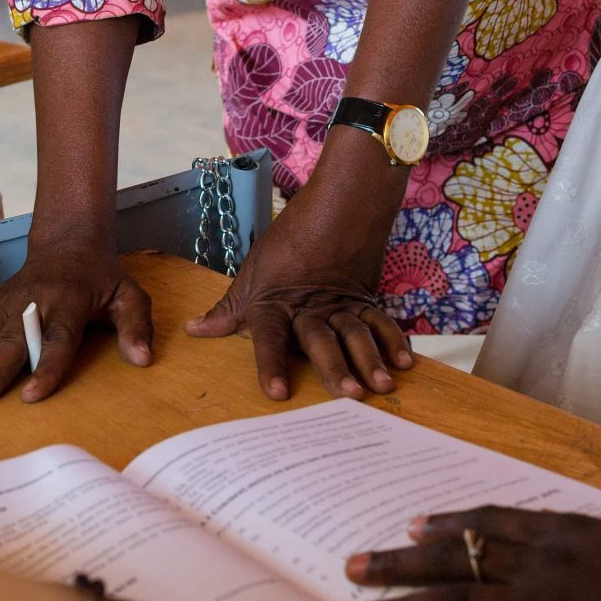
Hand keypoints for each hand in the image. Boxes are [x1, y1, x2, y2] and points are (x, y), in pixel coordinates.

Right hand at [0, 235, 152, 405]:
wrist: (67, 242)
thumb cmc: (100, 277)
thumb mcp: (129, 294)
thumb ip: (136, 326)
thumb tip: (143, 359)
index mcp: (70, 302)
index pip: (57, 339)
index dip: (45, 368)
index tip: (31, 396)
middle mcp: (35, 302)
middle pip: (12, 342)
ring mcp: (10, 303)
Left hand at [185, 180, 413, 400]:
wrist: (337, 205)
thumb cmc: (289, 241)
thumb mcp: (252, 272)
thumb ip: (229, 308)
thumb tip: (196, 330)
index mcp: (274, 302)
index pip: (270, 338)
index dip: (271, 365)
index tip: (277, 394)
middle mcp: (308, 307)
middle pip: (321, 340)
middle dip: (335, 368)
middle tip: (349, 395)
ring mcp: (341, 302)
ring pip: (356, 333)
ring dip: (370, 360)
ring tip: (382, 385)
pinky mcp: (365, 298)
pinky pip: (381, 321)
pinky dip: (394, 341)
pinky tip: (404, 363)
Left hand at [347, 508, 600, 600]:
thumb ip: (598, 549)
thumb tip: (579, 555)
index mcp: (569, 529)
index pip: (493, 518)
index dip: (449, 522)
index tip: (411, 524)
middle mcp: (547, 556)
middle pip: (459, 553)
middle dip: (401, 561)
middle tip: (353, 564)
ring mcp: (547, 596)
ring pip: (459, 597)